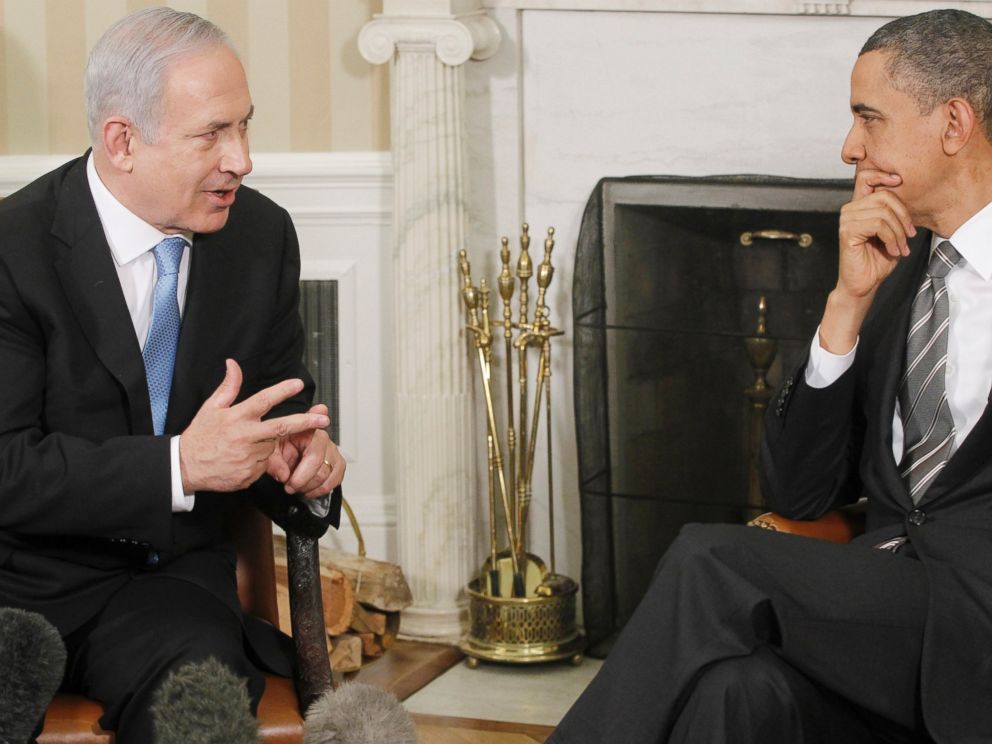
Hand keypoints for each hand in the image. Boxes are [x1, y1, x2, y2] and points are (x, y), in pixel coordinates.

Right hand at [179, 360, 330, 492]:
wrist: (185, 468)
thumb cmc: (199, 436)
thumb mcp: (210, 408)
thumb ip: (228, 387)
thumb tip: (233, 363)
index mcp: (237, 418)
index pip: (264, 400)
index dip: (282, 391)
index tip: (298, 384)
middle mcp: (245, 437)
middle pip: (281, 427)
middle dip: (306, 422)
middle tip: (324, 419)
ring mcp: (249, 457)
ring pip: (272, 447)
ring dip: (267, 444)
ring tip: (244, 445)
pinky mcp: (250, 475)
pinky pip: (264, 465)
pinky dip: (259, 461)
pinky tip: (241, 459)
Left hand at [266, 404, 344, 498]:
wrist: (285, 447)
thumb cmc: (278, 444)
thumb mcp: (268, 449)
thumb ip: (274, 461)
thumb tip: (284, 475)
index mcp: (305, 429)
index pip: (312, 450)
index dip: (306, 467)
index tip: (295, 480)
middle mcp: (322, 438)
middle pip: (320, 465)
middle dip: (302, 481)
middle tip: (289, 486)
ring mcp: (331, 449)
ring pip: (329, 473)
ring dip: (312, 486)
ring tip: (299, 488)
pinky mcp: (337, 461)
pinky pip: (337, 476)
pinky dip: (324, 488)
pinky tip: (311, 490)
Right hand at [837, 169, 915, 299]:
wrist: (863, 284)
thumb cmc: (876, 260)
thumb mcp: (891, 232)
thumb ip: (894, 214)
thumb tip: (908, 199)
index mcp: (859, 207)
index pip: (865, 177)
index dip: (882, 174)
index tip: (899, 180)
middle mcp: (850, 210)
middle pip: (884, 196)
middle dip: (903, 217)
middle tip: (909, 236)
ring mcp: (847, 220)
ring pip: (884, 212)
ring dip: (899, 232)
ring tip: (901, 247)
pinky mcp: (847, 232)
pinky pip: (878, 225)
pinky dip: (892, 238)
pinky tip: (892, 249)